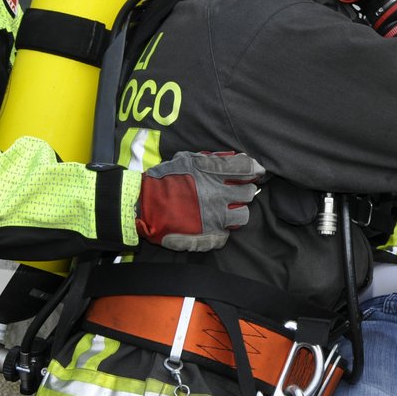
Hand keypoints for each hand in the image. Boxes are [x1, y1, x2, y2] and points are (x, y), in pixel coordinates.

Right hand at [136, 151, 265, 250]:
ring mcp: (214, 218)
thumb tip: (232, 159)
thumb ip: (210, 159)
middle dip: (244, 191)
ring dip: (237, 212)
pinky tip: (212, 225)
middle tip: (236, 192)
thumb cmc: (162, 179)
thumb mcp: (186, 160)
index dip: (254, 170)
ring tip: (226, 210)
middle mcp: (217, 195)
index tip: (256, 173)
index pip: (246, 169)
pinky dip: (221, 230)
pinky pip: (225, 235)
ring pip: (243, 216)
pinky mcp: (207, 236)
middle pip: (248, 193)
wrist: (141, 204)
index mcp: (212, 174)